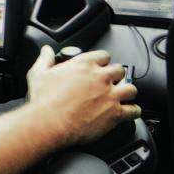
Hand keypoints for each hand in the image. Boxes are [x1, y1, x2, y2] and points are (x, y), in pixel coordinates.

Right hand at [26, 45, 140, 147]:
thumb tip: (46, 50)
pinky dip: (133, 111)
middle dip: (116, 75)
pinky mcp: (116, 113)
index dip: (102, 61)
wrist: (50, 123)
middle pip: (120, 70)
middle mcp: (100, 77)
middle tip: (110, 82)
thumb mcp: (39, 73)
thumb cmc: (44, 99)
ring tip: (122, 96)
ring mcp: (110, 95)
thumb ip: (45, 59)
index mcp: (84, 64)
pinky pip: (134, 110)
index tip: (99, 67)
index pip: (103, 56)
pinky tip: (129, 112)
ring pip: (131, 89)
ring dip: (127, 92)